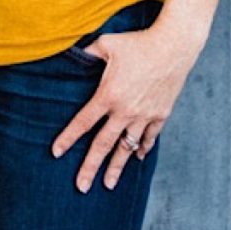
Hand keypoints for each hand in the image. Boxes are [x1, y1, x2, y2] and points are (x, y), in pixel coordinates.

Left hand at [50, 17, 201, 191]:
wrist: (174, 46)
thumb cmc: (138, 42)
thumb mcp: (108, 44)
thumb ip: (89, 53)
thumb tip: (74, 54)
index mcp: (108, 95)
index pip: (83, 122)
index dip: (68, 138)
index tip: (56, 153)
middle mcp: (124, 110)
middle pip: (103, 145)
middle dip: (90, 167)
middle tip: (81, 187)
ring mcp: (144, 115)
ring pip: (127, 148)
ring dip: (117, 167)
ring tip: (108, 184)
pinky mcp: (160, 114)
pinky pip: (149, 137)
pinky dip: (142, 148)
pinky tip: (136, 157)